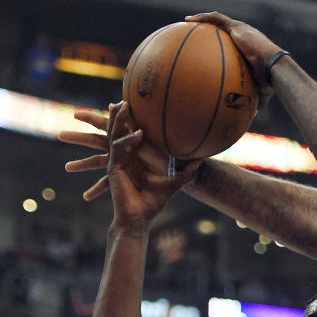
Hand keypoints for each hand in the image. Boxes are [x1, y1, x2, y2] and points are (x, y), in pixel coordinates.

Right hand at [105, 103, 199, 232]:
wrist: (140, 218)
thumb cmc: (154, 203)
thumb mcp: (174, 184)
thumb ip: (186, 173)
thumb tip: (202, 161)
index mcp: (135, 159)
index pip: (131, 135)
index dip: (132, 121)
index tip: (137, 105)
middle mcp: (125, 157)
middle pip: (119, 131)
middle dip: (120, 115)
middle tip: (125, 98)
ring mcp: (118, 161)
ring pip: (115, 135)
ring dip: (119, 120)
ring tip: (124, 105)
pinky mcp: (114, 168)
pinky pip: (119, 149)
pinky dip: (128, 140)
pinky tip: (139, 133)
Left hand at [185, 12, 282, 101]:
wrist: (274, 68)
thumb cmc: (269, 82)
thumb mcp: (260, 93)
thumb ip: (253, 100)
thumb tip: (250, 115)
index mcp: (251, 48)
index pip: (235, 43)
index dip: (223, 43)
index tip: (212, 47)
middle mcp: (246, 36)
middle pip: (225, 29)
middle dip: (211, 29)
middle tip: (197, 33)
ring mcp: (241, 30)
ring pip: (219, 20)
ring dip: (204, 20)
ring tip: (188, 21)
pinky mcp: (237, 27)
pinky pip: (216, 19)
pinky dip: (203, 18)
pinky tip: (189, 20)